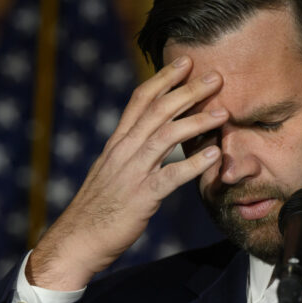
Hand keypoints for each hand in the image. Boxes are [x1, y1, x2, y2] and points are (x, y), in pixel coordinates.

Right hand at [26, 56, 226, 289]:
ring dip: (197, 121)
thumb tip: (151, 140)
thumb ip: (131, 153)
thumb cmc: (98, 208)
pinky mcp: (142, 197)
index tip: (185, 63)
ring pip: (166, 137)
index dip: (164, 79)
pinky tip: (214, 155)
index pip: (140, 100)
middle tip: (216, 76)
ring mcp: (132, 172)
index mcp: (117, 142)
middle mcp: (123, 150)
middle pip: (158, 111)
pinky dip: (194, 164)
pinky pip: (171, 176)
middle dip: (187, 91)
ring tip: (223, 112)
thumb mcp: (112, 171)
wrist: (78, 239)